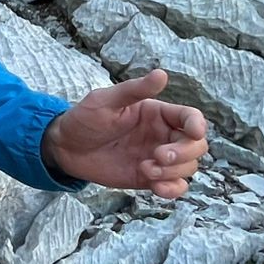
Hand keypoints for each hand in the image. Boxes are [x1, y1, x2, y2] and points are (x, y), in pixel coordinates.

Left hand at [43, 69, 207, 199]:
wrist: (66, 148)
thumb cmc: (85, 118)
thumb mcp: (106, 100)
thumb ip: (134, 89)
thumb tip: (161, 74)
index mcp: (158, 113)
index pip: (191, 117)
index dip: (197, 124)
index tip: (193, 132)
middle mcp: (163, 135)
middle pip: (196, 145)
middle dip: (184, 153)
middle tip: (158, 156)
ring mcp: (158, 158)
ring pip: (189, 167)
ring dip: (174, 171)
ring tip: (146, 169)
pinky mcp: (150, 178)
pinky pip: (175, 186)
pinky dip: (172, 189)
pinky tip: (156, 187)